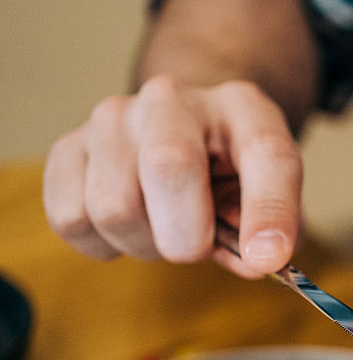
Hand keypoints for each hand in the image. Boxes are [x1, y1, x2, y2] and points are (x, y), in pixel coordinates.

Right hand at [42, 75, 301, 276]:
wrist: (180, 131)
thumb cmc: (230, 167)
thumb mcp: (271, 188)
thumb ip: (276, 224)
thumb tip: (259, 260)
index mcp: (241, 107)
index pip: (264, 153)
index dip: (268, 210)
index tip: (266, 258)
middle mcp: (171, 99)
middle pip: (168, 169)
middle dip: (188, 236)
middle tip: (198, 246)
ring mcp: (111, 118)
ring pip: (114, 209)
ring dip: (144, 244)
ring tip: (162, 228)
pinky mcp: (67, 146)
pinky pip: (72, 220)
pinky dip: (103, 243)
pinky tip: (129, 223)